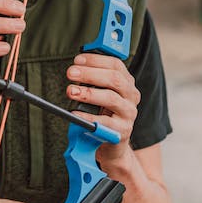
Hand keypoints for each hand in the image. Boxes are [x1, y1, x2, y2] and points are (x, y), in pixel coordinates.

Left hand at [66, 53, 140, 173]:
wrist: (112, 143)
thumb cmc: (102, 113)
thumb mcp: (101, 93)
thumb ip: (93, 79)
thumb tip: (77, 66)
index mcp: (126, 82)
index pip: (115, 65)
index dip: (96, 60)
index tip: (77, 60)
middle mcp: (131, 96)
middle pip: (114, 79)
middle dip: (90, 74)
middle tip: (70, 73)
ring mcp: (128, 113)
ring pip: (111, 98)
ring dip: (88, 93)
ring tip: (71, 91)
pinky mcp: (122, 131)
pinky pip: (104, 122)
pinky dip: (88, 117)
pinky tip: (75, 114)